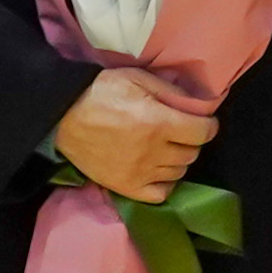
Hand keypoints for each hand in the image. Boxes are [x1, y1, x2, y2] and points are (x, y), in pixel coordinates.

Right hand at [54, 68, 216, 202]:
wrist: (63, 116)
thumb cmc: (102, 93)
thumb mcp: (137, 79)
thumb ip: (170, 91)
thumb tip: (198, 103)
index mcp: (158, 123)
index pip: (202, 132)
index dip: (208, 125)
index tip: (204, 122)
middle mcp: (152, 152)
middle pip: (191, 153)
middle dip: (191, 140)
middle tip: (180, 131)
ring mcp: (139, 173)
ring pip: (178, 172)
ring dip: (178, 160)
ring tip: (166, 148)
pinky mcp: (125, 187)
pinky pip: (160, 194)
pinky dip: (165, 182)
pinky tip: (159, 170)